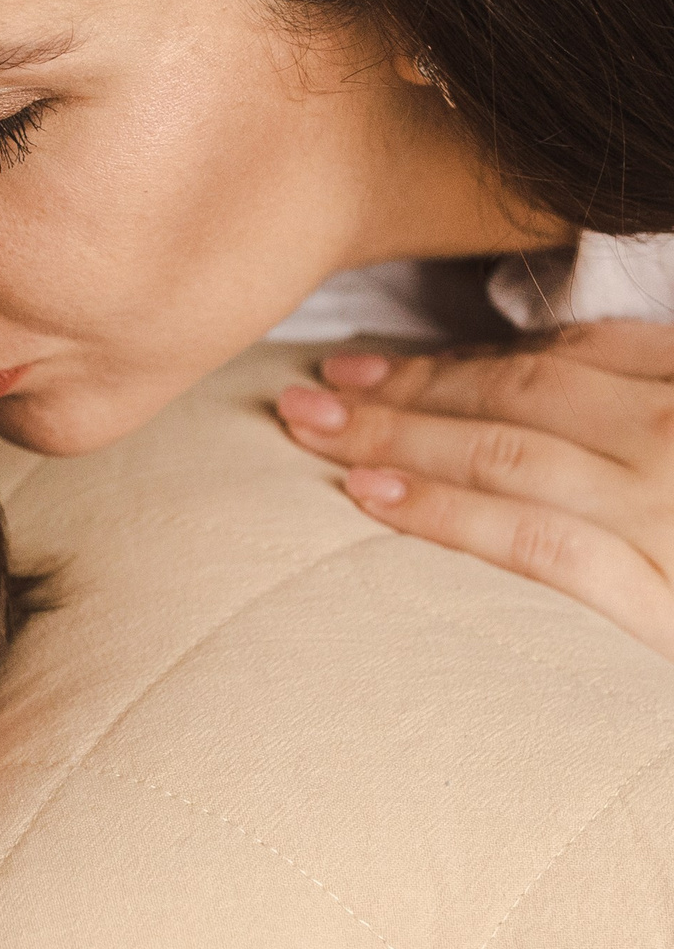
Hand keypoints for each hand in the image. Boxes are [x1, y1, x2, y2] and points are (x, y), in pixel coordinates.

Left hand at [275, 322, 673, 656]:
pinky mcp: (662, 594)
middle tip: (310, 387)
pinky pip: (533, 541)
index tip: (371, 360)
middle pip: (518, 395)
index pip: (564, 359)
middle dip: (402, 387)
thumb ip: (646, 418)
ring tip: (311, 429)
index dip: (456, 355)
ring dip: (395, 434)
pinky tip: (370, 498)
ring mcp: (669, 510)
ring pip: (508, 452)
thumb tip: (558, 405)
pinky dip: (446, 512)